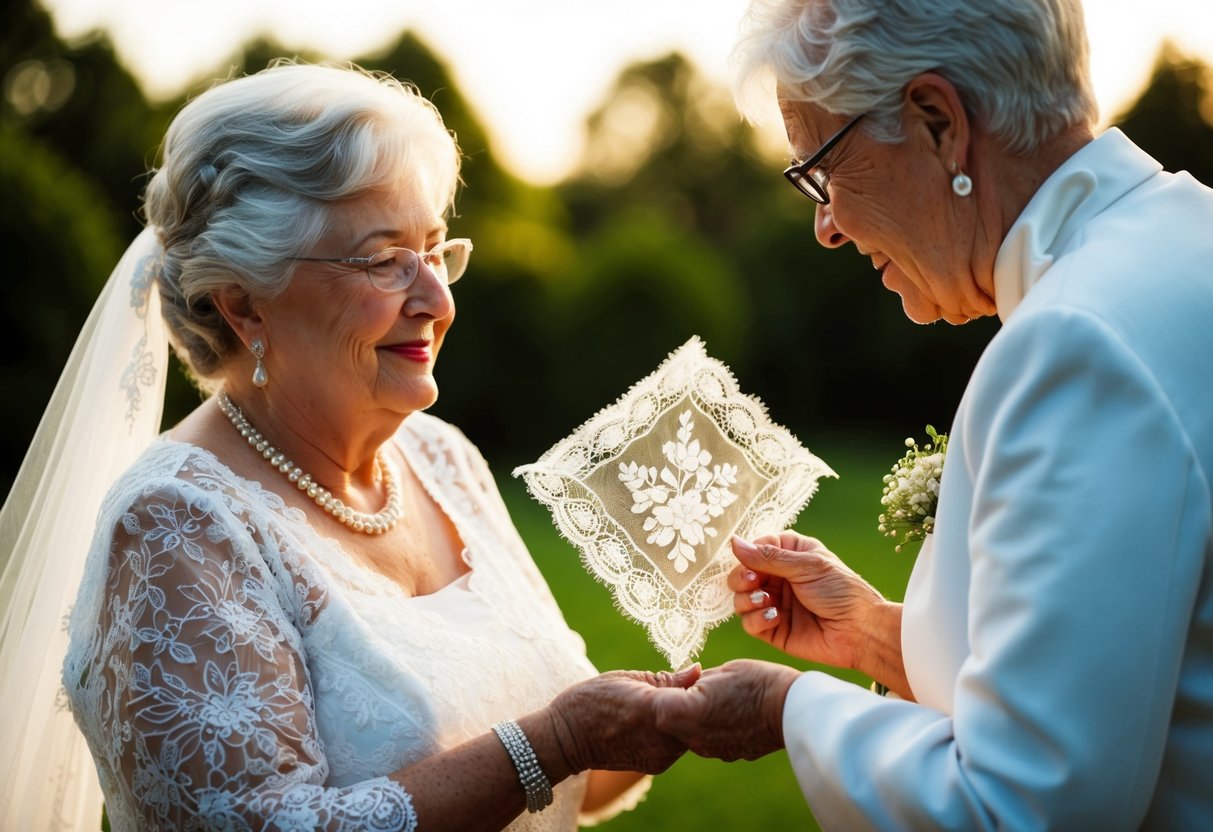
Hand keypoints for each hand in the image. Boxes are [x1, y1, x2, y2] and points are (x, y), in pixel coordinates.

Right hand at [542, 666, 700, 775]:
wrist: (567, 740)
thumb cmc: (592, 700)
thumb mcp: (626, 678)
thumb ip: (667, 678)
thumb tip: (698, 669)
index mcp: (651, 708)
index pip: (694, 697)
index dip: (699, 687)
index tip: (697, 677)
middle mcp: (658, 738)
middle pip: (695, 719)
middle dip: (694, 705)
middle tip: (686, 690)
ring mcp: (659, 757)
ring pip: (688, 734)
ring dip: (684, 721)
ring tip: (669, 705)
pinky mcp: (655, 766)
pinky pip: (676, 746)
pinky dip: (674, 734)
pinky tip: (660, 723)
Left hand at [652, 659, 799, 760]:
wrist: (792, 710)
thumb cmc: (756, 682)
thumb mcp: (719, 672)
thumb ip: (692, 681)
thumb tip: (681, 683)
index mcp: (685, 713)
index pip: (655, 704)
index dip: (659, 690)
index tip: (666, 680)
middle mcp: (693, 737)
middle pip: (669, 720)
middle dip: (673, 704)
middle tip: (685, 685)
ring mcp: (710, 749)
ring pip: (688, 731)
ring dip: (692, 716)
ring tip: (712, 697)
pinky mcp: (726, 754)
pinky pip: (707, 739)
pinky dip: (711, 726)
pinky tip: (727, 711)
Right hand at [730, 533, 907, 694]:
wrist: (861, 631)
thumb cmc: (842, 591)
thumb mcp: (807, 566)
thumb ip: (768, 557)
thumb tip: (734, 542)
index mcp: (790, 555)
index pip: (754, 549)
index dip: (747, 555)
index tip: (751, 563)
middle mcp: (779, 578)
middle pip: (741, 574)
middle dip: (741, 578)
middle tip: (753, 582)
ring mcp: (775, 604)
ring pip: (740, 599)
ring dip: (747, 599)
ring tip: (767, 601)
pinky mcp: (773, 630)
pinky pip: (749, 623)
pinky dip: (756, 619)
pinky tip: (775, 617)